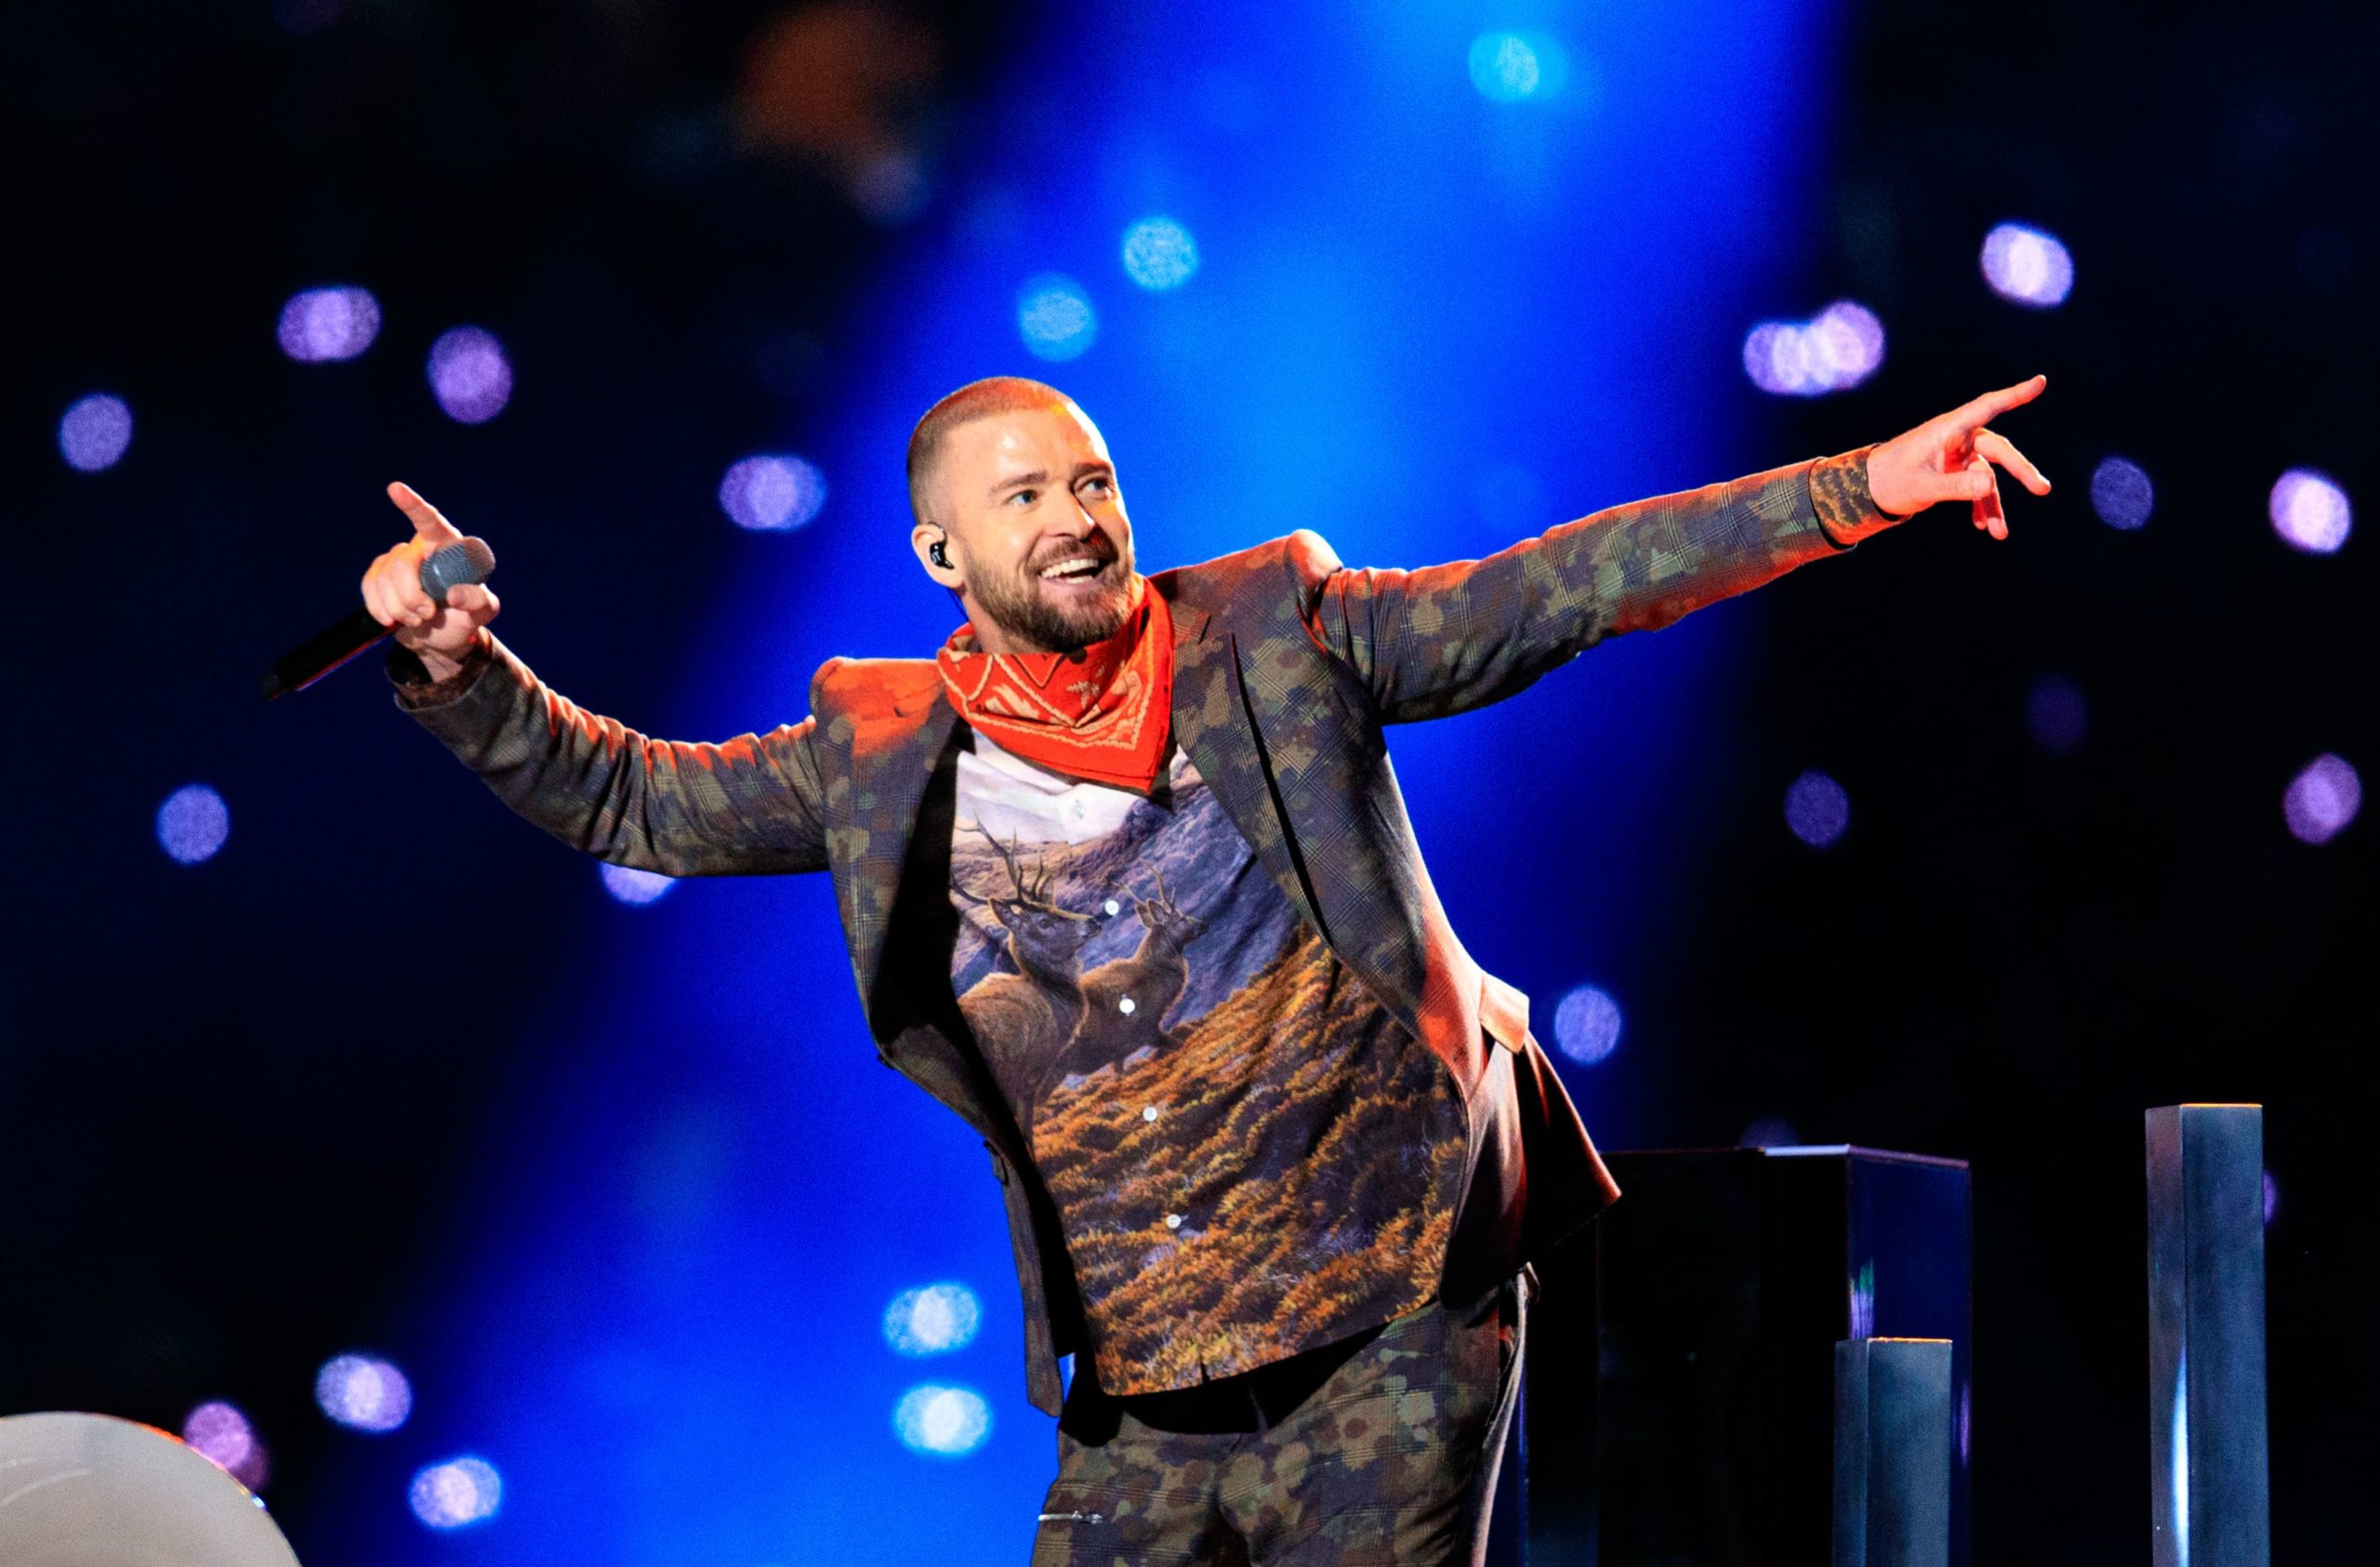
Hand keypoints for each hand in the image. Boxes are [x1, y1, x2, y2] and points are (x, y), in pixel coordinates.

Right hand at [361, 482, 501, 679]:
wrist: (442, 636)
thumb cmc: (466, 616)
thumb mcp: (483, 611)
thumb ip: (476, 601)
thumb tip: (453, 594)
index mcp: (449, 546)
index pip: (430, 522)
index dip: (413, 506)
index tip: (395, 489)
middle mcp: (421, 547)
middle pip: (402, 565)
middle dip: (412, 597)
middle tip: (428, 614)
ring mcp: (397, 560)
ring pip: (384, 580)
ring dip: (400, 609)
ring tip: (419, 619)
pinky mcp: (378, 575)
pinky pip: (369, 588)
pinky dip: (380, 609)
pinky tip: (394, 619)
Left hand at [1865, 374, 2051, 540]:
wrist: (1867, 492)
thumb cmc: (1889, 481)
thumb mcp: (1922, 486)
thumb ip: (1956, 486)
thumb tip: (1991, 484)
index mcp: (1948, 430)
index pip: (1987, 407)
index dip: (2015, 395)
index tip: (2040, 381)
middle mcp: (1957, 439)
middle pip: (1998, 451)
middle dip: (2020, 471)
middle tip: (2043, 490)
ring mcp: (1957, 456)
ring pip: (1988, 477)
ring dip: (1995, 504)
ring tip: (2000, 534)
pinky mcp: (1954, 472)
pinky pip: (1976, 488)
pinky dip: (1981, 506)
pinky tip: (1984, 528)